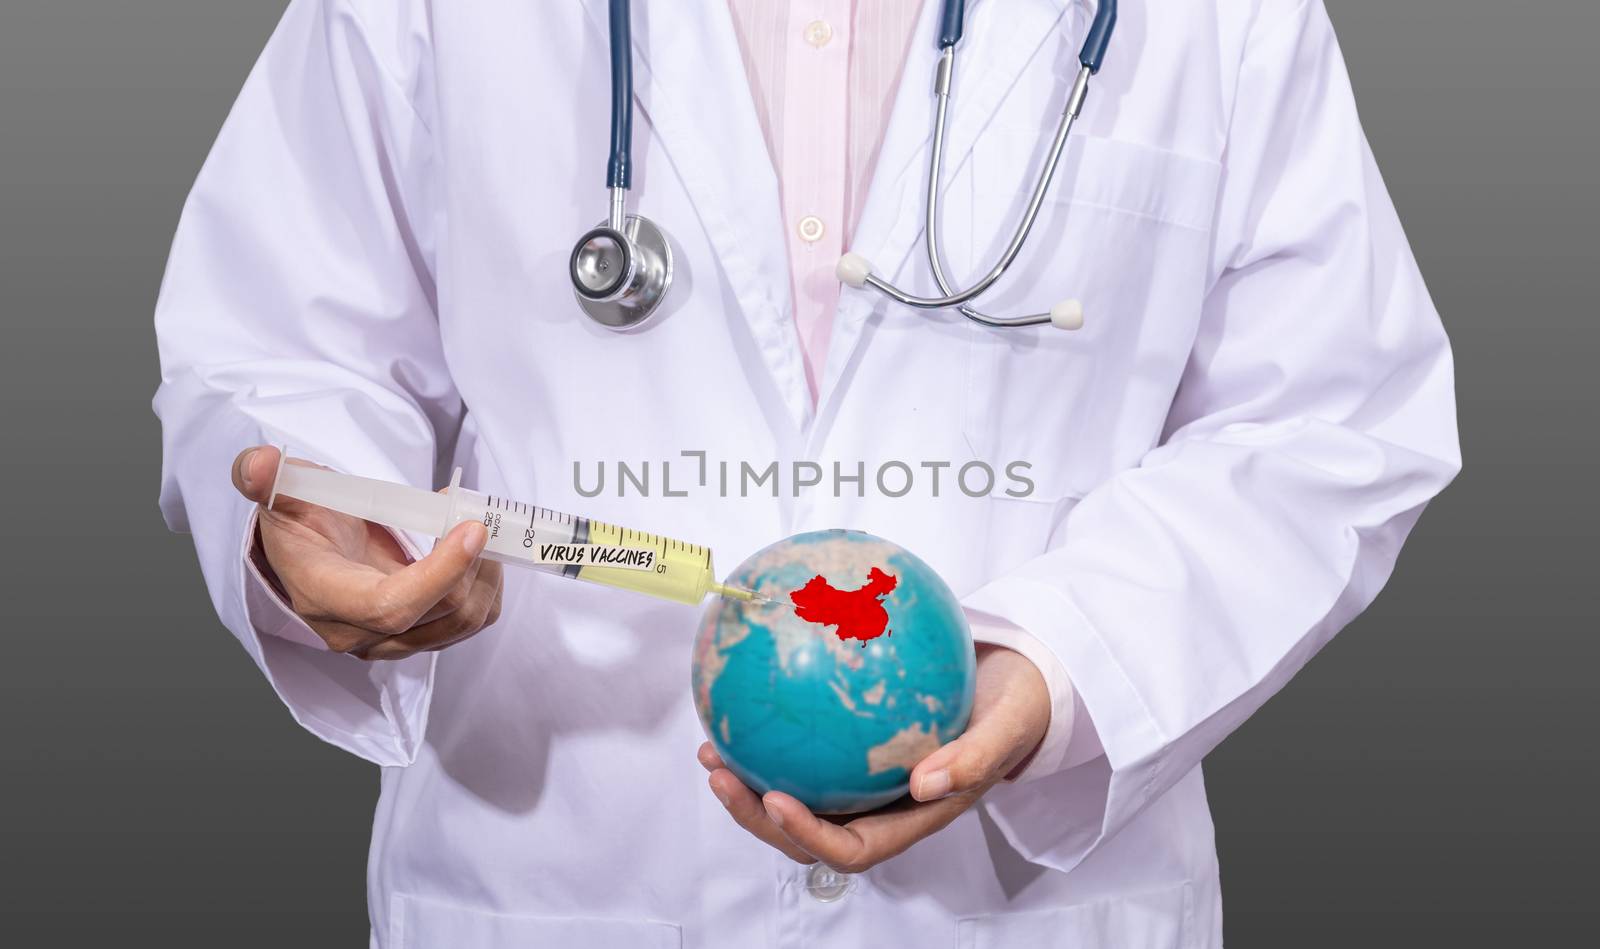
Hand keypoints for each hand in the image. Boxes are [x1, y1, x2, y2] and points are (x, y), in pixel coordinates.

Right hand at [232, 445, 503, 659]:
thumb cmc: (298, 518)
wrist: (308, 548)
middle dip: (471, 561)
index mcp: (324, 597)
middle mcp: (358, 632)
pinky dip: (484, 583)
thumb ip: (264, 478)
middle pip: (439, 614)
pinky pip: (469, 619)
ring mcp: (391, 640)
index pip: (390, 608)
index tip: (471, 530)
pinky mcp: (417, 634)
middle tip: (473, 513)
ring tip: (474, 527)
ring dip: (484, 572)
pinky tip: (472, 548)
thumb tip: (260, 465)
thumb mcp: (281, 491)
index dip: (439, 574)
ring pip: (463, 620)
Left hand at [699, 643, 1049, 870]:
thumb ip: (975, 758)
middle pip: (807, 833)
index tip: (777, 799)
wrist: (1018, 683)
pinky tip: (744, 701)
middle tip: (722, 773)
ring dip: (750, 782)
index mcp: (915, 816)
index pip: (852, 848)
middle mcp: (882, 807)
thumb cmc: (1016, 708)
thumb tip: (926, 784)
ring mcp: (865, 782)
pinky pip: (806, 753)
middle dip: (758, 814)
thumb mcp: (1008, 727)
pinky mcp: (854, 751)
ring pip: (797, 796)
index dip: (809, 835)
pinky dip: (771, 737)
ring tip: (714, 748)